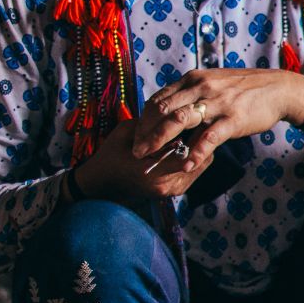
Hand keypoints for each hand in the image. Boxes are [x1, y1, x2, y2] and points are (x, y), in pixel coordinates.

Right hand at [69, 119, 201, 201]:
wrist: (101, 182)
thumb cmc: (111, 154)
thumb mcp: (127, 132)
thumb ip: (152, 123)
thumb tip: (178, 110)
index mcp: (151, 171)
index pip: (185, 148)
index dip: (193, 129)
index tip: (195, 113)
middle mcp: (165, 185)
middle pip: (199, 156)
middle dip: (201, 136)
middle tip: (202, 118)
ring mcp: (173, 191)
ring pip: (202, 163)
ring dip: (200, 146)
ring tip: (199, 128)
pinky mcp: (176, 191)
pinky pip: (196, 169)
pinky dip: (195, 155)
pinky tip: (190, 141)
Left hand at [133, 69, 303, 171]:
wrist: (279, 88)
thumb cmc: (245, 89)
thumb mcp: (213, 83)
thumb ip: (191, 95)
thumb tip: (169, 113)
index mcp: (193, 79)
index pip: (158, 99)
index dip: (143, 120)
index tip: (136, 137)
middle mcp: (201, 87)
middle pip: (161, 110)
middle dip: (144, 133)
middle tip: (136, 152)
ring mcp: (217, 102)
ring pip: (179, 121)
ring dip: (159, 141)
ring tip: (149, 159)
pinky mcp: (233, 118)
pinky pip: (209, 137)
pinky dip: (195, 152)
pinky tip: (186, 165)